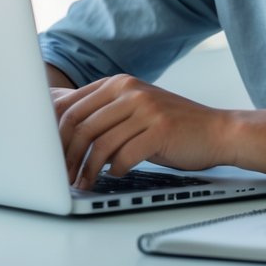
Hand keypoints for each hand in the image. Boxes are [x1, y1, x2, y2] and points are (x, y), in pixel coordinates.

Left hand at [52, 74, 231, 189]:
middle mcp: (130, 90)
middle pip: (80, 124)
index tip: (48, 155)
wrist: (218, 131)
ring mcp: (146, 108)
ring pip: (100, 142)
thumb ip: (104, 115)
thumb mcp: (135, 111)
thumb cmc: (172, 126)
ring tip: (85, 183)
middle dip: (66, 155)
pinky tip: (116, 174)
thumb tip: (62, 133)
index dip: (54, 134)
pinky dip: (115, 169)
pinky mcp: (160, 129)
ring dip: (88, 169)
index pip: (71, 106)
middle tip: (62, 175)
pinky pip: (124, 155)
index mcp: (119, 83)